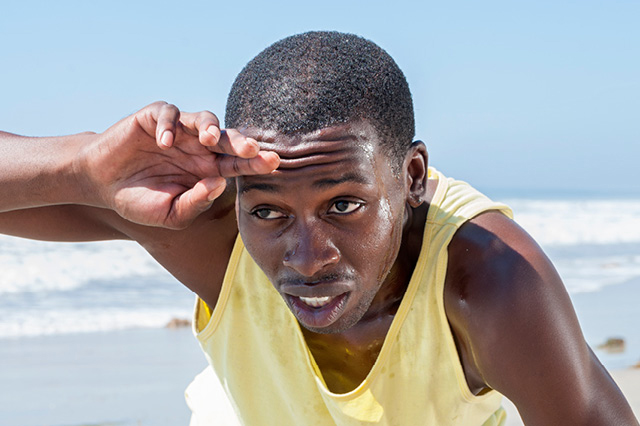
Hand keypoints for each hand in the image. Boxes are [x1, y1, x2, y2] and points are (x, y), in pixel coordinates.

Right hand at [78, 101, 278, 228]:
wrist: (101, 185)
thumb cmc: (140, 201)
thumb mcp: (169, 214)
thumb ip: (194, 203)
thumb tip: (218, 183)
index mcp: (208, 170)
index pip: (237, 164)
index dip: (255, 162)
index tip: (273, 163)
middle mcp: (197, 147)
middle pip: (227, 139)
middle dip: (240, 142)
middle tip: (252, 149)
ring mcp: (178, 131)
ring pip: (203, 119)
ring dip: (209, 127)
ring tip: (209, 140)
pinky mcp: (154, 119)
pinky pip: (167, 113)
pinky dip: (168, 126)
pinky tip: (164, 143)